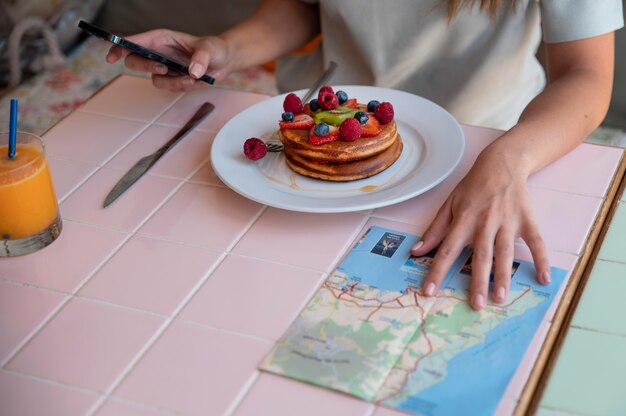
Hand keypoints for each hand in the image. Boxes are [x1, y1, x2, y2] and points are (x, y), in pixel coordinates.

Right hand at [105, 29, 230, 90]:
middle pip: (134, 62)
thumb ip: (200, 59)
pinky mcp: (172, 80)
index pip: (134, 41)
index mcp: (161, 39)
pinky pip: (170, 88)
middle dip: (145, 68)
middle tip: (163, 69)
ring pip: (154, 80)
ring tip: (192, 77)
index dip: (120, 47)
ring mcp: (164, 67)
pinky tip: (196, 80)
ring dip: (173, 82)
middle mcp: (158, 53)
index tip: (111, 56)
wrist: (224, 61)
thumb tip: (192, 72)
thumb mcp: (210, 49)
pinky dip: (183, 87)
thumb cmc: (215, 49)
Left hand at [410, 142, 550, 309]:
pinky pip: (536, 242)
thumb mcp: (449, 204)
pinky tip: (543, 278)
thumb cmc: (473, 186)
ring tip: (501, 297)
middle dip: (477, 281)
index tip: (430, 291)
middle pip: (480, 256)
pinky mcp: (527, 220)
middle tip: (477, 305)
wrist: (502, 163)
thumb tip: (417, 251)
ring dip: (503, 275)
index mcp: (463, 221)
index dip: (437, 271)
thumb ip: (435, 229)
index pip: (447, 250)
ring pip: (505, 252)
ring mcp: (508, 222)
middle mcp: (485, 223)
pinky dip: (541, 259)